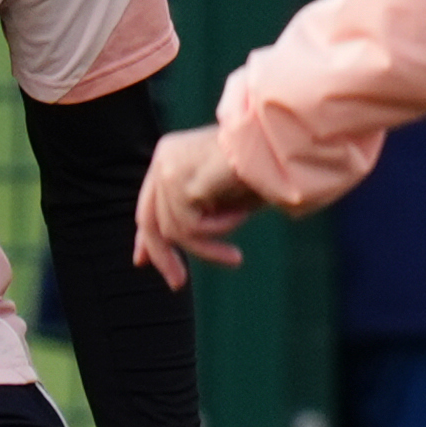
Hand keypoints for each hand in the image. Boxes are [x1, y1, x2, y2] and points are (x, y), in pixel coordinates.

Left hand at [132, 123, 264, 288]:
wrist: (282, 142)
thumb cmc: (266, 167)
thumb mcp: (225, 196)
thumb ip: (200, 211)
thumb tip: (181, 242)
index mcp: (170, 155)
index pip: (148, 204)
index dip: (146, 237)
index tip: (143, 263)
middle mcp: (164, 157)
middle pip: (149, 220)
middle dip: (162, 256)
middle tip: (178, 284)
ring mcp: (168, 167)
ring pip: (174, 231)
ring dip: (208, 249)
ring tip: (236, 255)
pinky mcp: (179, 180)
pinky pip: (190, 228)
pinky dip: (219, 231)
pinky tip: (242, 215)